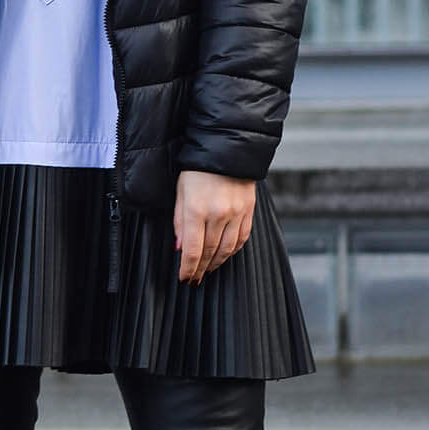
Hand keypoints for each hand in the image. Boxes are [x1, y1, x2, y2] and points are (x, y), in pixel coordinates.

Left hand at [173, 169, 255, 284]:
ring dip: (216, 263)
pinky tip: (224, 255)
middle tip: (195, 280)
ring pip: (227, 249)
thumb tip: (180, 249)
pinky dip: (232, 251)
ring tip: (208, 270)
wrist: (227, 149)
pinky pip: (241, 238)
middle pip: (209, 252)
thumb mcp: (181, 192)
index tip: (184, 278)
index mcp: (197, 209)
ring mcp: (236, 213)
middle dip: (201, 269)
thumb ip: (180, 222)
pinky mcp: (248, 211)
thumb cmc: (197, 169)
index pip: (193, 250)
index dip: (188, 268)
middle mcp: (218, 214)